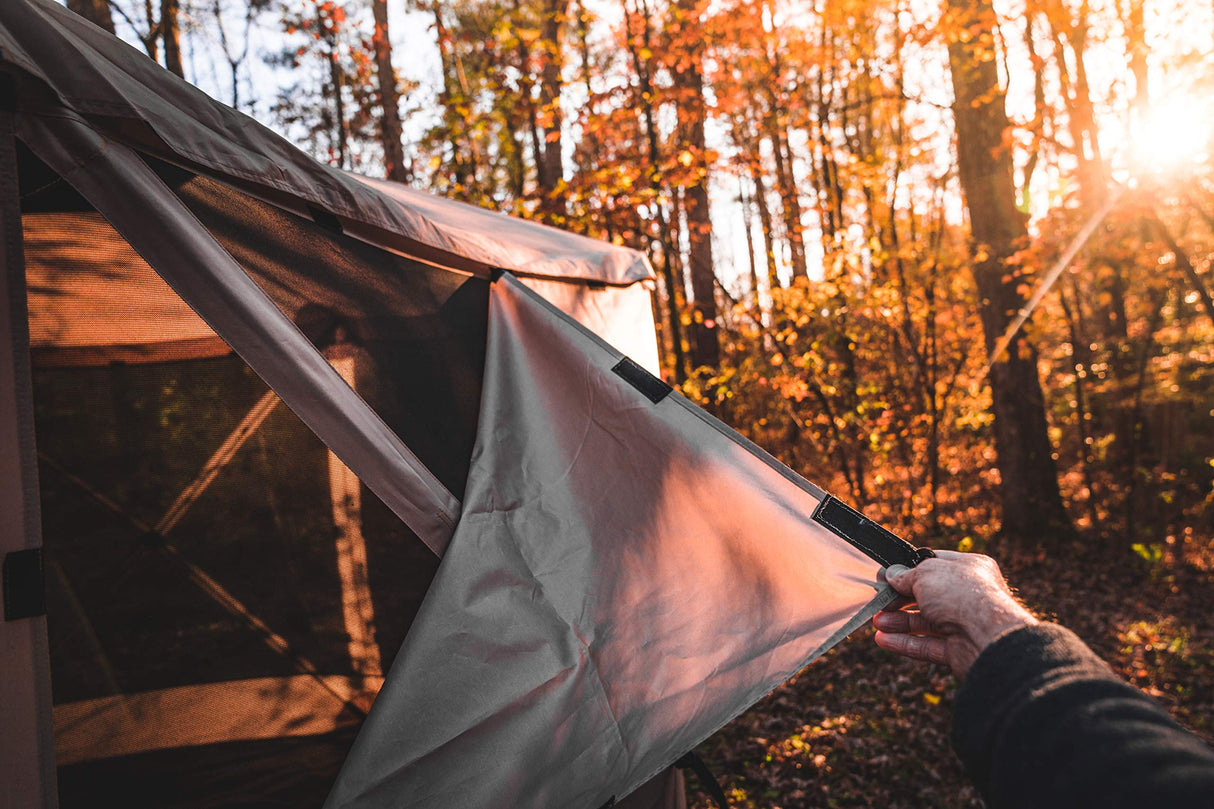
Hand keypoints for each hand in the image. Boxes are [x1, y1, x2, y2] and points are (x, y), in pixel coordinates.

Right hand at [873, 550, 1036, 677]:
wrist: (988, 637)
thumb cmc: (962, 595)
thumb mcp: (926, 573)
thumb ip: (906, 575)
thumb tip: (892, 576)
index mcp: (971, 569)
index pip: (936, 565)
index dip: (911, 570)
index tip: (889, 576)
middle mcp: (969, 596)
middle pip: (928, 596)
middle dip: (901, 599)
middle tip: (880, 602)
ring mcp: (965, 624)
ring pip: (926, 622)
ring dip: (899, 622)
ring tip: (877, 622)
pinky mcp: (959, 650)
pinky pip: (927, 646)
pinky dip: (905, 643)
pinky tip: (883, 640)